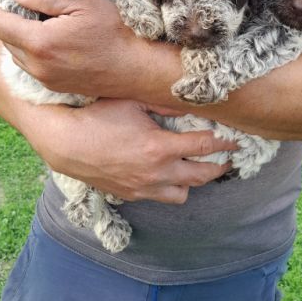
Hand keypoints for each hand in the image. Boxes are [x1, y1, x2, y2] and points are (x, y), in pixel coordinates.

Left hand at [0, 0, 143, 97]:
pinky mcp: (54, 87)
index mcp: (40, 42)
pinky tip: (56, 42)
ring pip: (18, 55)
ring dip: (24, 39)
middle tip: (30, 7)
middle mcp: (37, 65)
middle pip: (5, 40)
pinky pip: (32, 67)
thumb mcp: (82, 4)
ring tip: (45, 25)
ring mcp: (45, 78)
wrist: (134, 68)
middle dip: (12, 21)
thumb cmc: (113, 32)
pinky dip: (36, 53)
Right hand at [28, 98, 235, 203]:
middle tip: (226, 159)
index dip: (224, 142)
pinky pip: (161, 198)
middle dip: (219, 167)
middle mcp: (157, 173)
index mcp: (160, 147)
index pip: (205, 146)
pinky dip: (170, 188)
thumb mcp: (133, 102)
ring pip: (183, 194)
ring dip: (193, 181)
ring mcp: (144, 188)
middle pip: (202, 175)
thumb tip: (189, 103)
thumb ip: (165, 104)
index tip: (235, 139)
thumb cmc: (99, 117)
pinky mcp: (132, 195)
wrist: (66, 143)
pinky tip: (167, 175)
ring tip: (195, 168)